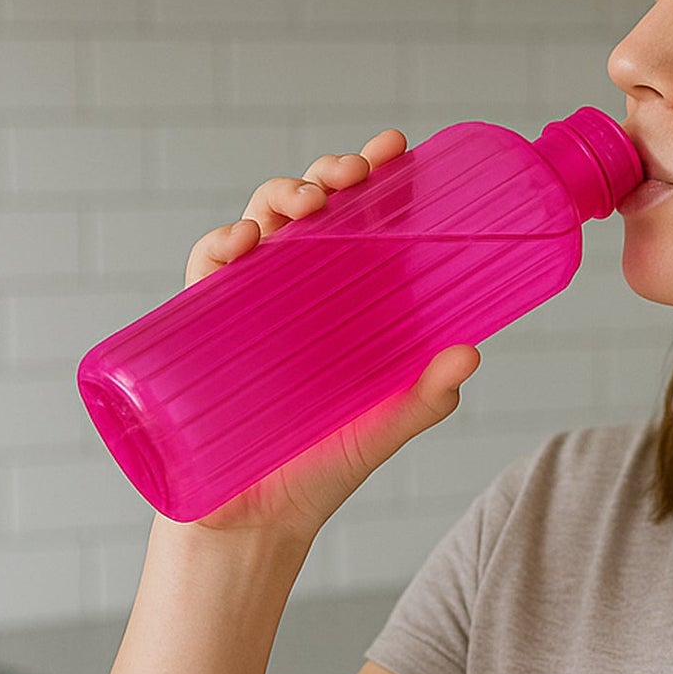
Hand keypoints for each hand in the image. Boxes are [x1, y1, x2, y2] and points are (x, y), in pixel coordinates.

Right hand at [167, 129, 480, 542]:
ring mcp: (249, 308)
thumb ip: (425, 397)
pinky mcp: (203, 329)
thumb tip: (470, 353)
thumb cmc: (320, 471)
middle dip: (329, 177)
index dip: (376, 182)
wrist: (253, 525)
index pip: (363, 227)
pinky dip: (219, 245)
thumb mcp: (383, 427)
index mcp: (346, 306)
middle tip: (354, 172)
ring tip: (305, 200)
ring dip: (279, 197)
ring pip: (259, 227)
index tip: (395, 148)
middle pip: (311, 213)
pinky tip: (244, 241)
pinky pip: (205, 272)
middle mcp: (298, 296)